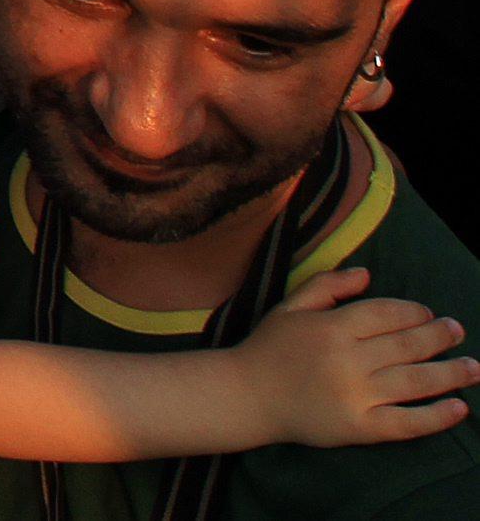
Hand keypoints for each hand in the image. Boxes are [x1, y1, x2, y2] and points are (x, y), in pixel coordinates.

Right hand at [232, 265, 475, 446]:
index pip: (387, 314)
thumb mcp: (290, 306)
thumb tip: (368, 274)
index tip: (429, 313)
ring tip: (473, 367)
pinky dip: (436, 416)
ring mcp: (355, 395)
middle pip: (407, 345)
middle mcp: (347, 359)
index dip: (414, 312)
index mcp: (331, 326)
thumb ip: (328, 285)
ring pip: (415, 382)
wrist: (245, 396)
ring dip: (451, 373)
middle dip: (440, 336)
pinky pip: (406, 422)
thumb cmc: (269, 348)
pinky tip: (459, 407)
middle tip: (457, 331)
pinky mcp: (359, 427)